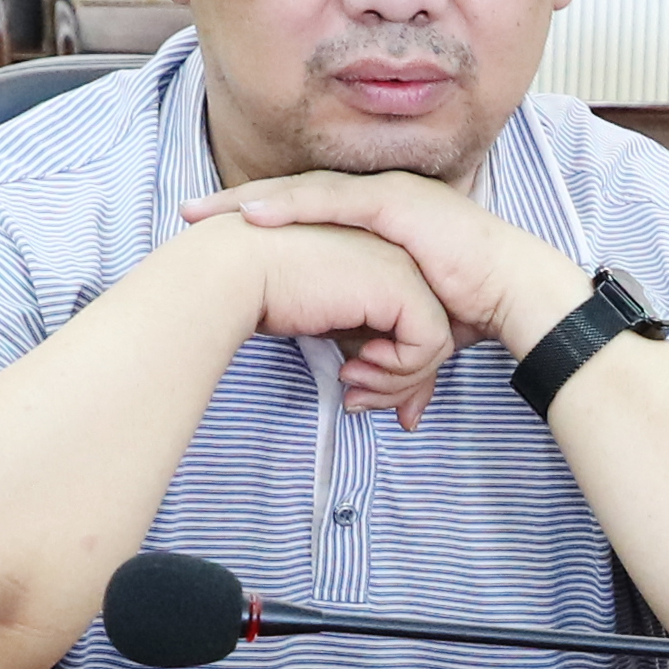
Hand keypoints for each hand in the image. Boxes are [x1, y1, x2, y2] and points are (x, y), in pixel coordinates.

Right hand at [177, 212, 458, 426]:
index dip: (396, 375)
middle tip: (358, 404)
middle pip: (428, 339)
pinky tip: (355, 369)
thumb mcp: (325, 325)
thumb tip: (398, 408)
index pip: (411, 327)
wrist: (233, 269)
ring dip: (395, 383)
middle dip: (400, 386)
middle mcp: (398, 259)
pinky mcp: (403, 287)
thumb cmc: (262, 295)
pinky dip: (398, 372)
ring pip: (434, 346)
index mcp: (380, 261)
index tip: (361, 400)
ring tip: (352, 388)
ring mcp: (404, 269)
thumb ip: (361, 350)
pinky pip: (429, 346)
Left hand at [184, 171, 594, 358]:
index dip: (255, 218)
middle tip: (187, 213)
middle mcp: (375, 199)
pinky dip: (292, 209)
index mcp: (372, 221)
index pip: (303, 212)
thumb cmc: (468, 308)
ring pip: (305, 193)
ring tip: (208, 213)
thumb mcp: (405, 326)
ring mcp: (386, 197)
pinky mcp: (398, 205)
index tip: (210, 229)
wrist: (514, 294)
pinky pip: (334, 204)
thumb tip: (357, 393)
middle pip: (292, 196)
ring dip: (252, 202)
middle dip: (236, 204)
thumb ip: (378, 353)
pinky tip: (255, 214)